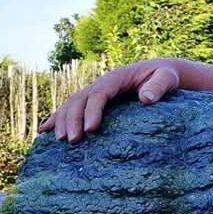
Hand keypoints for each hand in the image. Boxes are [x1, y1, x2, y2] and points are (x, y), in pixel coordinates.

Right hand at [39, 60, 180, 143]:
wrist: (162, 72)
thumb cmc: (166, 76)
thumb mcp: (167, 78)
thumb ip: (159, 86)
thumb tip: (146, 98)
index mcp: (117, 78)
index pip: (99, 93)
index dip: (92, 111)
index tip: (92, 130)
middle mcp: (102, 83)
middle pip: (80, 99)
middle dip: (73, 119)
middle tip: (73, 141)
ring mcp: (97, 91)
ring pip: (72, 104)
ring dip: (63, 121)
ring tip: (60, 141)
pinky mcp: (96, 101)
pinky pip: (73, 108)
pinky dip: (58, 118)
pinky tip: (45, 131)